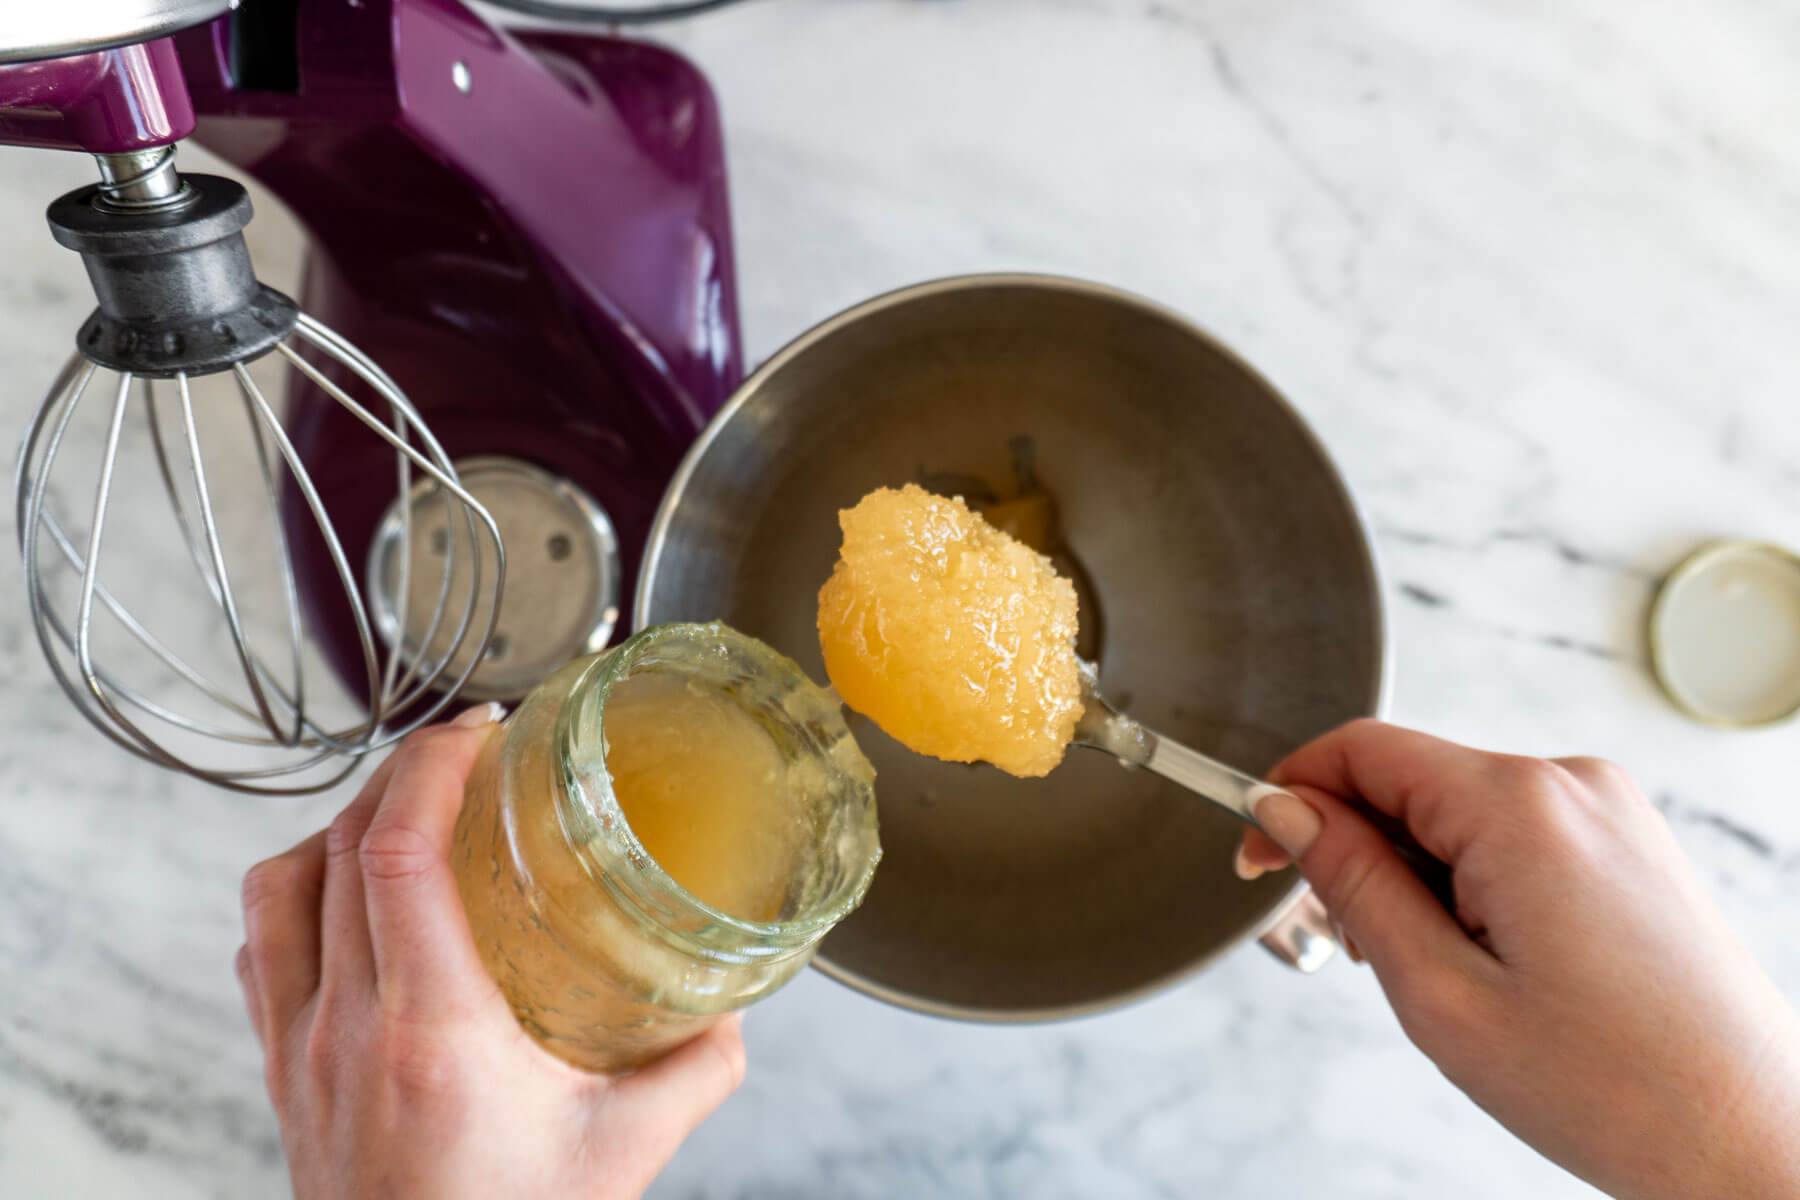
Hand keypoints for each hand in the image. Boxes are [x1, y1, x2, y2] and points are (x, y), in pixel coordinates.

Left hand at [235, 706, 745, 1198]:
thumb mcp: (622, 1154)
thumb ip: (694, 1073)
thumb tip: (735, 1012)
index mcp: (430, 1029)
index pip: (397, 855)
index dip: (429, 768)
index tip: (480, 731)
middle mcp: (346, 1026)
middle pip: (340, 846)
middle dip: (401, 772)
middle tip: (466, 751)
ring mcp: (296, 1048)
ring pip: (280, 886)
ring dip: (340, 823)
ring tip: (406, 808)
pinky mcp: (277, 1071)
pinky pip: (259, 946)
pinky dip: (296, 889)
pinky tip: (346, 891)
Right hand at [1236, 720, 1799, 1199]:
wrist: (1758, 1142)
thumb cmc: (1617, 1087)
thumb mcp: (1440, 993)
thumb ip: (1352, 884)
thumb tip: (1287, 812)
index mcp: (1519, 806)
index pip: (1362, 749)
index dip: (1291, 795)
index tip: (1256, 856)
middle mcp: (1571, 785)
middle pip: (1410, 780)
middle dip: (1357, 850)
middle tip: (1350, 949)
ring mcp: (1610, 811)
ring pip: (1459, 811)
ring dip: (1416, 876)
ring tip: (1439, 977)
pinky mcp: (1629, 844)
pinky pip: (1515, 833)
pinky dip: (1472, 882)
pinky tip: (1488, 963)